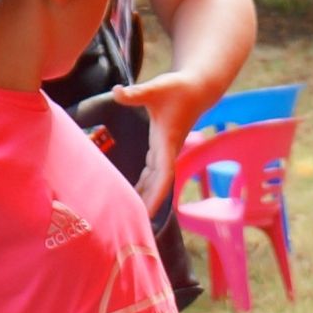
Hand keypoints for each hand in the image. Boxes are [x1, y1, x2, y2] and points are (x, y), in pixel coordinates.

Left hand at [114, 70, 209, 210]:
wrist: (197, 88)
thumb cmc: (178, 87)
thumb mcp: (156, 88)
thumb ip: (135, 93)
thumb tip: (116, 91)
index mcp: (167, 142)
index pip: (164, 175)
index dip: (156, 195)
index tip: (148, 212)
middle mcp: (167, 151)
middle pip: (158, 184)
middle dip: (148, 203)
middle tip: (135, 225)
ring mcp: (165, 151)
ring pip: (155, 180)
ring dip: (145, 196)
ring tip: (131, 214)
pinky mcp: (161, 147)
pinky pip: (152, 172)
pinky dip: (144, 184)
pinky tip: (133, 193)